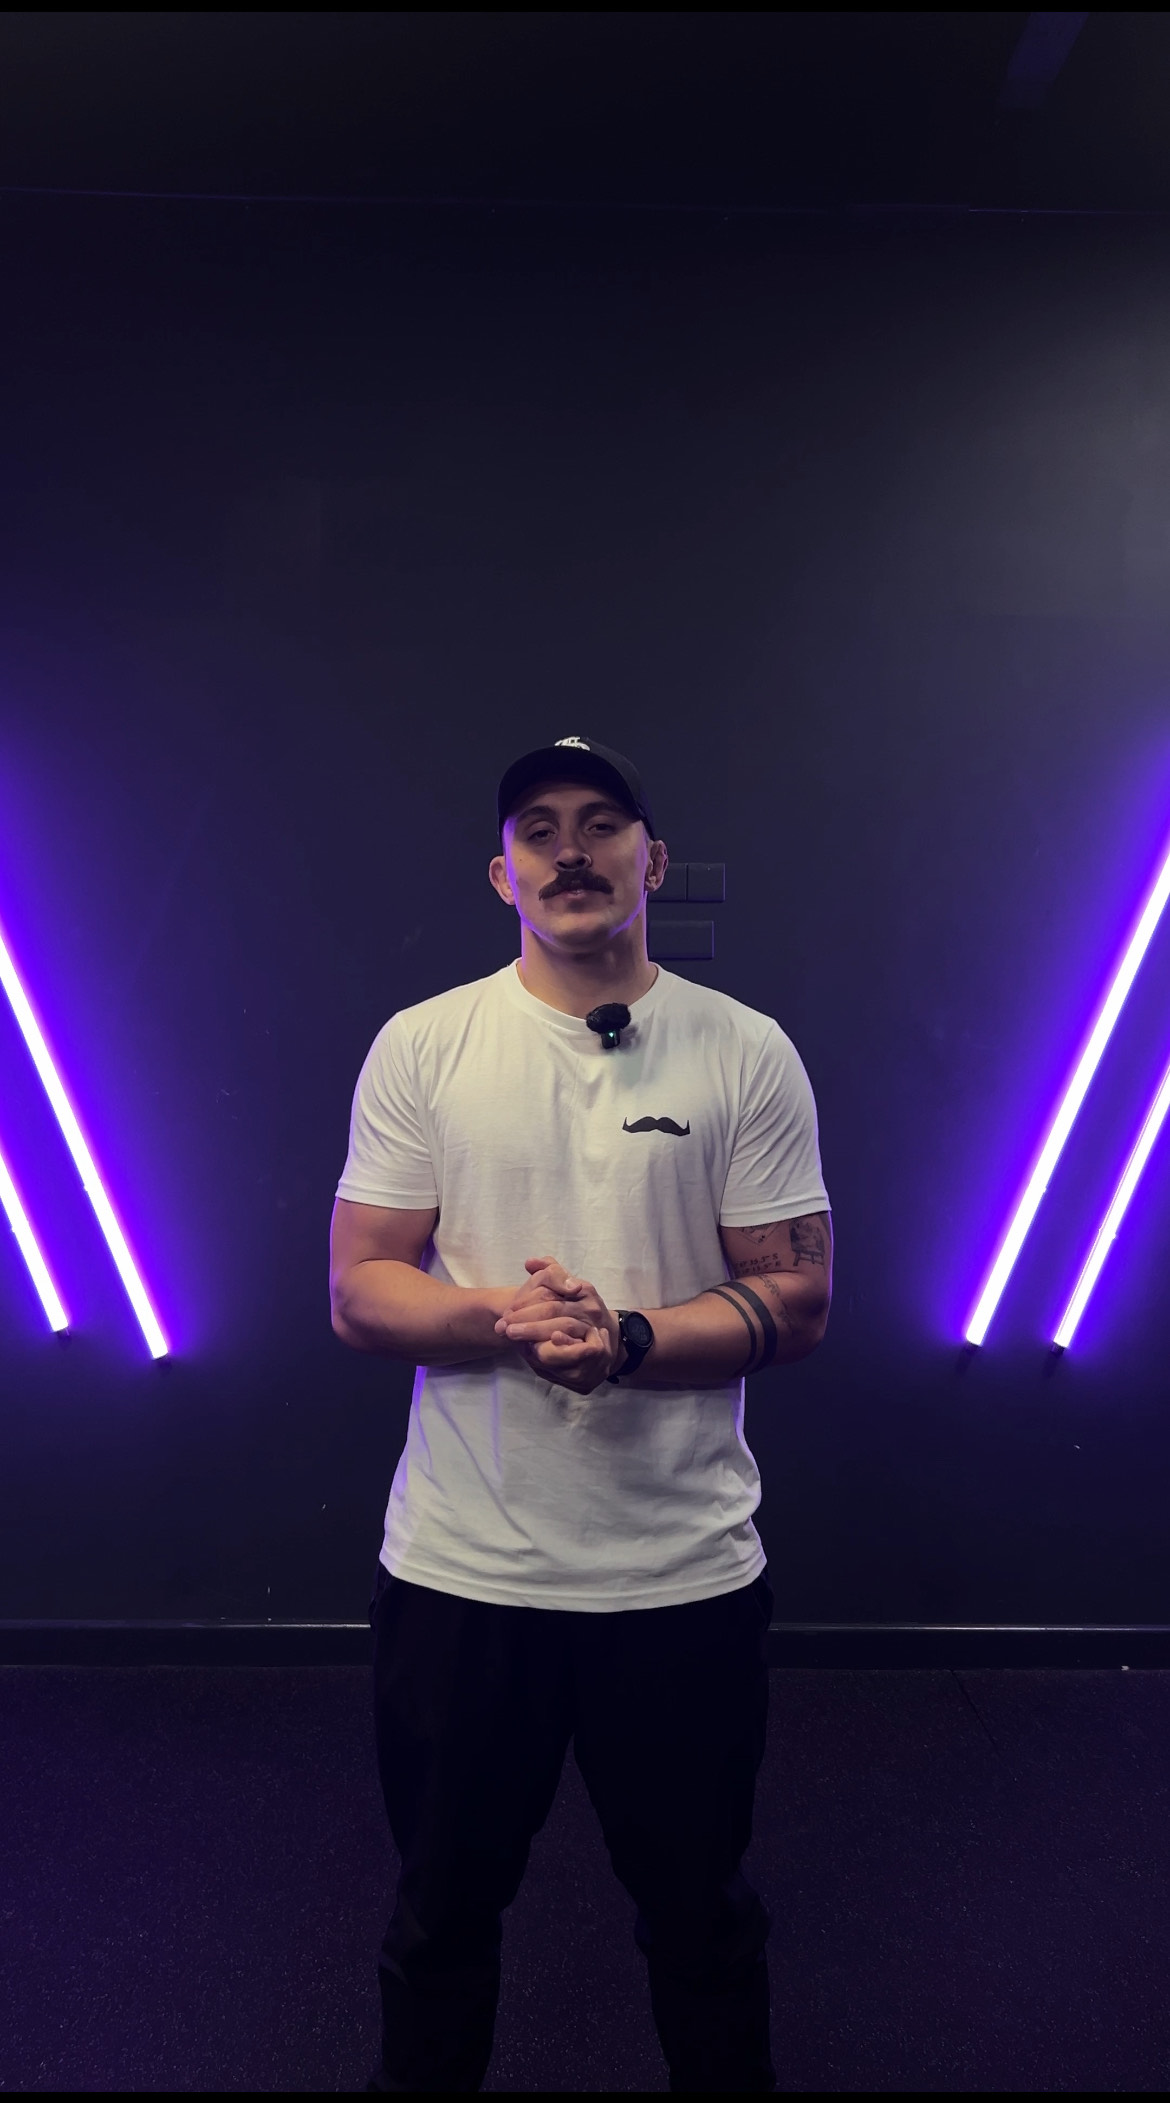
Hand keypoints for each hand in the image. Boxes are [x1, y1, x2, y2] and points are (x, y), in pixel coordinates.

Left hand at [495, 1256, 621, 1394]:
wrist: (608, 1336)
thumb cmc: (579, 1310)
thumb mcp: (568, 1287)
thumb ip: (550, 1273)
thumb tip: (530, 1262)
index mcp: (584, 1290)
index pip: (551, 1291)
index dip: (525, 1302)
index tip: (507, 1311)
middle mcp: (591, 1308)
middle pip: (553, 1310)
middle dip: (526, 1320)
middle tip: (505, 1328)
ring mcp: (596, 1329)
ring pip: (562, 1329)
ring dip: (534, 1334)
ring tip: (514, 1338)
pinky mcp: (596, 1353)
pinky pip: (575, 1352)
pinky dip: (556, 1350)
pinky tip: (539, 1350)